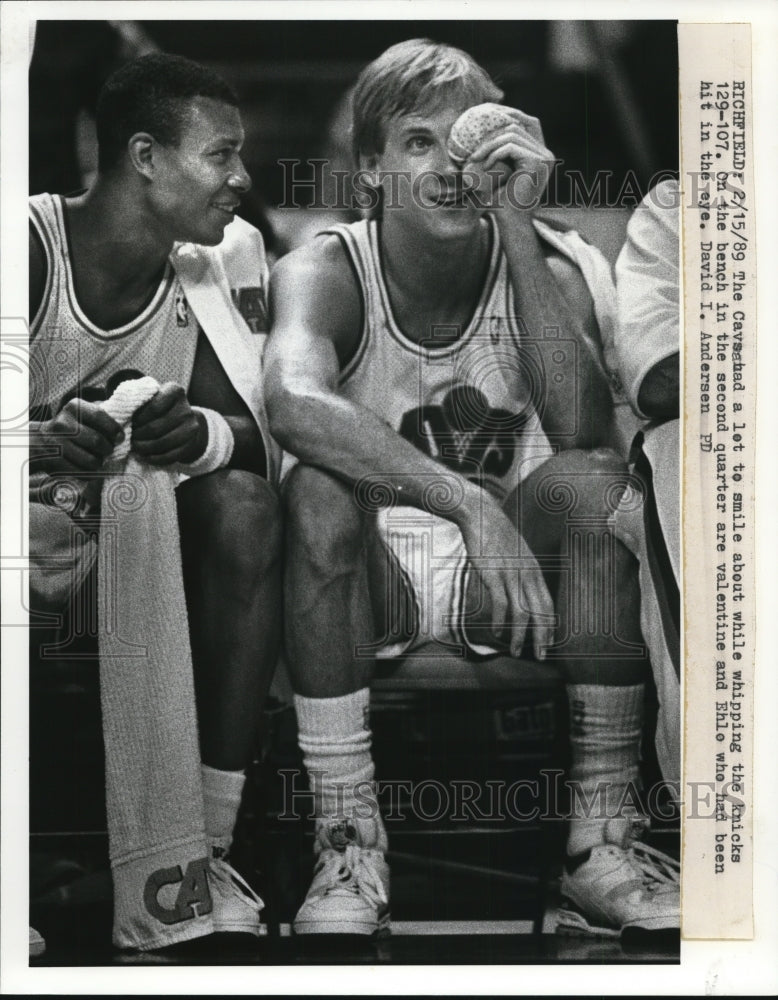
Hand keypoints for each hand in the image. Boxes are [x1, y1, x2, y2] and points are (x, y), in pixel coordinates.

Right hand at [30, 398, 123, 477]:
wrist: (41, 440)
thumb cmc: (72, 426)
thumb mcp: (83, 414)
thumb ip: (101, 418)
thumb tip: (122, 435)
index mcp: (74, 407)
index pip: (100, 416)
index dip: (114, 429)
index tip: (120, 438)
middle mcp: (63, 423)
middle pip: (97, 441)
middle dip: (108, 449)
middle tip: (108, 450)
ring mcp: (57, 443)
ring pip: (91, 460)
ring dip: (99, 463)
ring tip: (98, 460)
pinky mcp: (55, 461)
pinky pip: (81, 472)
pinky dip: (90, 473)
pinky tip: (88, 468)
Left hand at [131, 383, 207, 465]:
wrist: (186, 422)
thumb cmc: (162, 408)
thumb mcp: (154, 397)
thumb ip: (140, 401)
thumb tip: (120, 415)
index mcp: (175, 392)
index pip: (153, 408)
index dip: (137, 419)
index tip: (129, 423)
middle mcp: (186, 410)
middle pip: (156, 427)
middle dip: (138, 435)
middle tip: (129, 438)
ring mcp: (191, 429)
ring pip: (162, 443)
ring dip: (144, 448)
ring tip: (135, 447)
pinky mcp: (191, 445)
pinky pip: (169, 456)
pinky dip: (154, 458)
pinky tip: (144, 456)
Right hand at [458, 495, 553, 659]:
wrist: (481, 515)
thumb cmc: (496, 534)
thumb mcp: (517, 553)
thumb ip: (523, 571)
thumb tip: (523, 589)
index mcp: (535, 569)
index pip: (549, 604)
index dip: (551, 626)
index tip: (549, 643)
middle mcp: (528, 574)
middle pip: (541, 613)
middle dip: (542, 638)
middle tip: (540, 656)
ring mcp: (511, 574)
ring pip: (522, 613)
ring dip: (520, 636)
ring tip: (517, 651)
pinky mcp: (494, 574)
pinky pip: (501, 604)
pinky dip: (500, 621)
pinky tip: (497, 632)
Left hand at [463, 108, 554, 213]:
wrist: (510, 223)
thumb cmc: (501, 201)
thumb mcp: (498, 170)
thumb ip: (498, 150)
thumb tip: (483, 126)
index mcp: (540, 153)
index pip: (527, 122)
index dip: (507, 114)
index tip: (485, 117)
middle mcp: (546, 153)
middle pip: (517, 124)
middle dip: (493, 130)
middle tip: (475, 142)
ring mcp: (544, 157)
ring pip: (512, 134)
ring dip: (489, 144)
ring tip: (475, 159)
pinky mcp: (537, 163)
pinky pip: (510, 146)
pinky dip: (494, 154)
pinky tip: (485, 167)